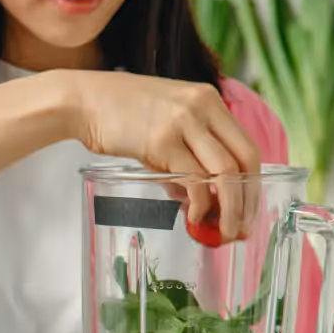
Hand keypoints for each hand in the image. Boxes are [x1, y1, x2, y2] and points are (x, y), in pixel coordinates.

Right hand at [62, 70, 261, 242]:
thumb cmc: (115, 112)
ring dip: (230, 208)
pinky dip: (199, 204)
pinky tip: (193, 217)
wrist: (80, 100)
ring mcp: (183, 123)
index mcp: (207, 99)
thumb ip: (184, 152)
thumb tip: (194, 197)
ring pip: (226, 171)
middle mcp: (202, 107)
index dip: (253, 182)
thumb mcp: (162, 122)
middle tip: (243, 228)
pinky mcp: (161, 141)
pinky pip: (194, 179)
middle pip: (245, 159)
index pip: (246, 145)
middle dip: (248, 200)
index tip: (249, 209)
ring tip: (224, 232)